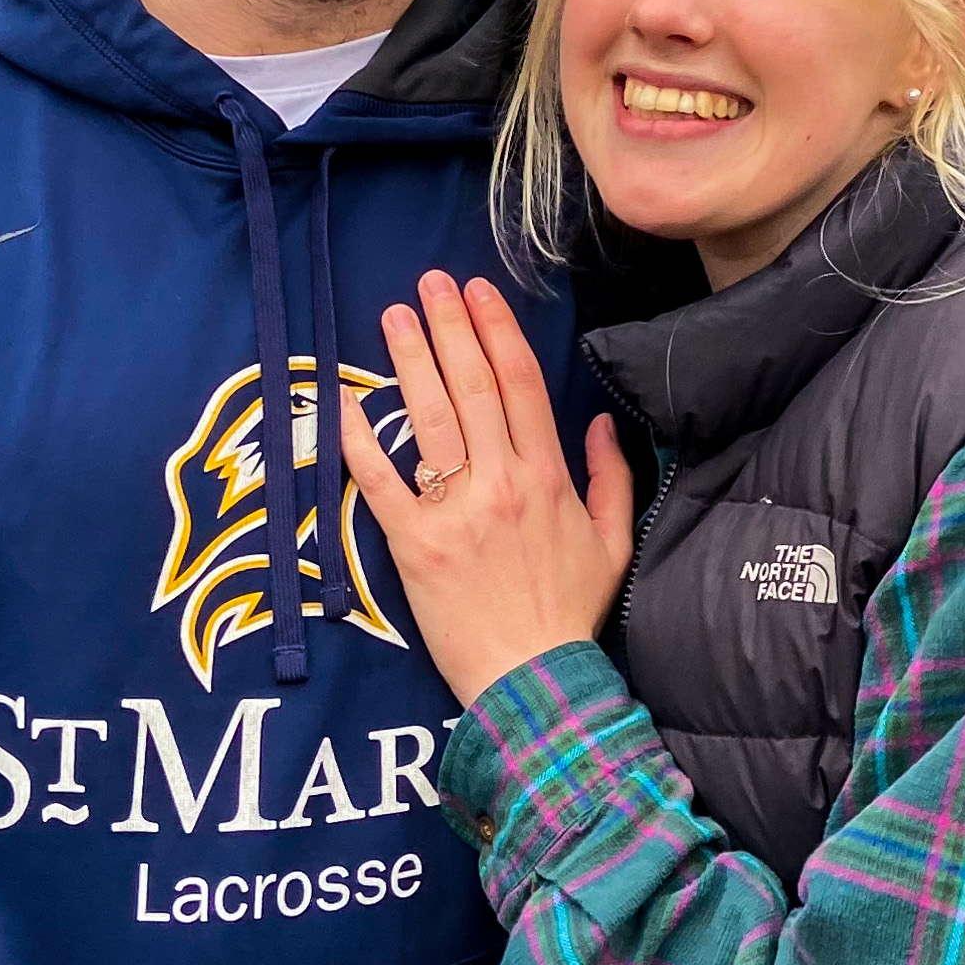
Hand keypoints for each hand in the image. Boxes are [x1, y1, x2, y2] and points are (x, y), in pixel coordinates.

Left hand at [341, 271, 635, 708]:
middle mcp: (501, 483)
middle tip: (429, 284)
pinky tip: (349, 401)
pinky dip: (363, 441)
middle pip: (471, 387)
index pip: (519, 384)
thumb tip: (602, 420)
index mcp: (548, 477)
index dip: (496, 330)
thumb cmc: (571, 614)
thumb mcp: (614, 541)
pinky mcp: (413, 545)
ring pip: (429, 420)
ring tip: (393, 318)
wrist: (533, 681)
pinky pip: (382, 482)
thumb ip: (613, 475)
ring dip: (409, 361)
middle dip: (449, 327)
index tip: (478, 291)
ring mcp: (454, 512)